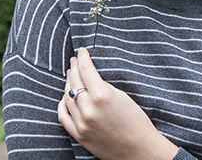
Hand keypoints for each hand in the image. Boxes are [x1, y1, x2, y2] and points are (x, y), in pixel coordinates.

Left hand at [58, 47, 178, 159]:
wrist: (138, 149)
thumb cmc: (136, 121)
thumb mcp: (121, 96)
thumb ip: (103, 86)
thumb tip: (90, 77)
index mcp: (102, 96)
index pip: (86, 70)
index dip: (83, 58)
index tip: (81, 51)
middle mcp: (89, 109)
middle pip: (75, 82)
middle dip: (74, 68)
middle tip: (74, 60)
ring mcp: (82, 123)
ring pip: (67, 97)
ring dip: (68, 84)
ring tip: (71, 75)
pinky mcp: (79, 135)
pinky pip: (63, 116)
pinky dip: (63, 104)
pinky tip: (65, 97)